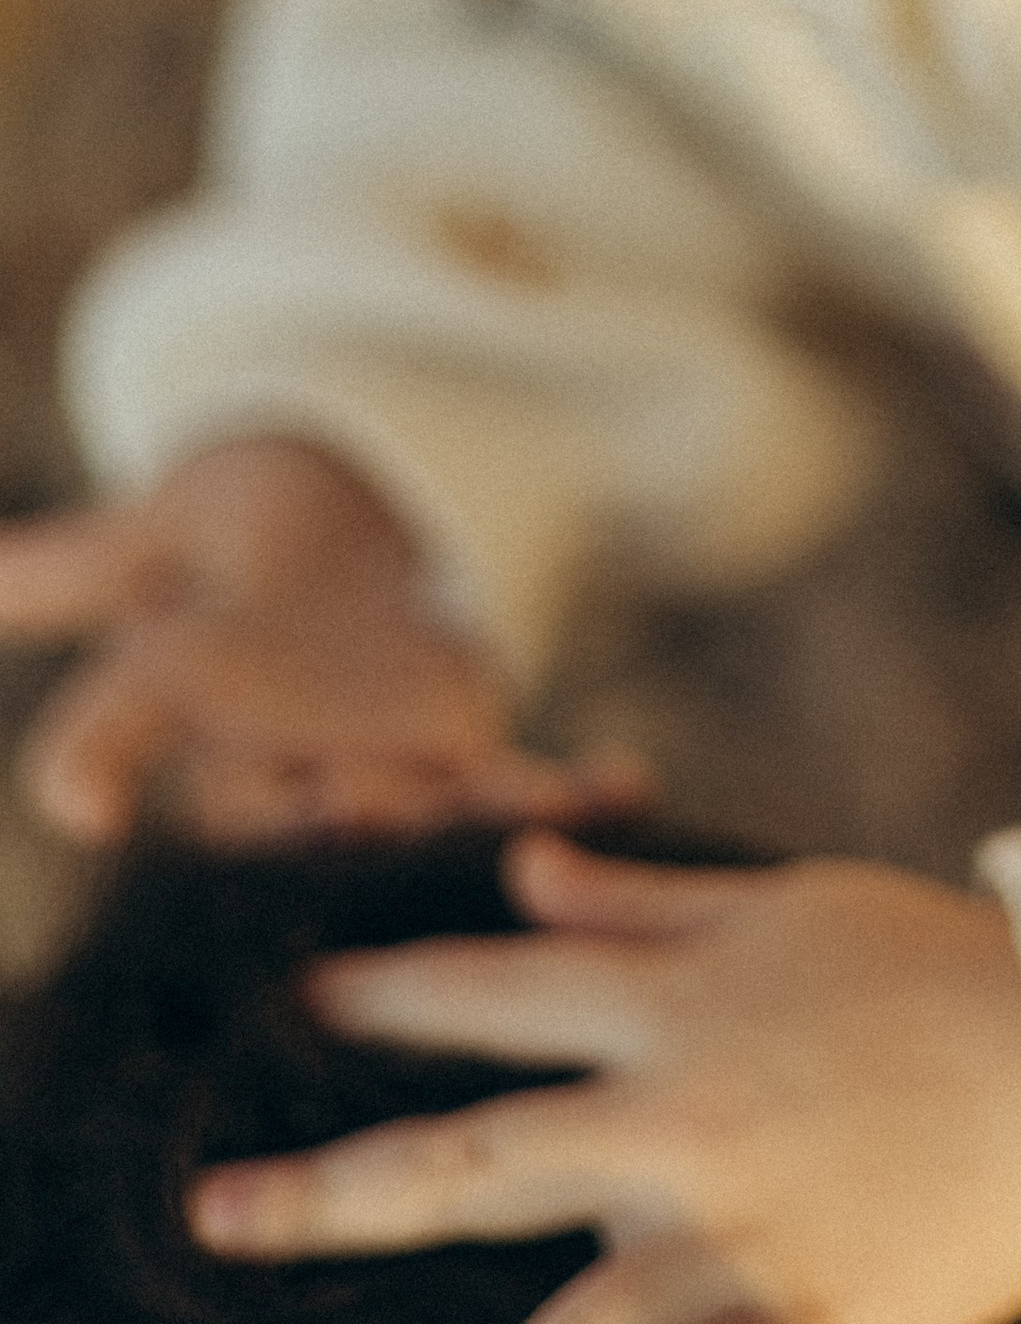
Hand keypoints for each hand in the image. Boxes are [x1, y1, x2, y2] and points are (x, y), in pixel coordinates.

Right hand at [0, 438, 647, 844]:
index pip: (119, 736)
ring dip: (432, 804)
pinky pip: (512, 789)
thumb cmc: (228, 574)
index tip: (80, 789)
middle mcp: (269, 775)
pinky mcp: (464, 755)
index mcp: (177, 717)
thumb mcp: (153, 543)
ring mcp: (374, 776)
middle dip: (312, 801)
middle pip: (278, 804)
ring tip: (459, 782)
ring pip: (395, 808)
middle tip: (341, 794)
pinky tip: (623, 783)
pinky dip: (569, 794)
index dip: (97, 756)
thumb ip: (66, 565)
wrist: (330, 559)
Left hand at [190, 834, 1020, 1323]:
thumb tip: (523, 865)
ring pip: (560, 1312)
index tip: (299, 1000)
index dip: (386, 995)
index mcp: (682, 1005)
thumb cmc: (928, 972)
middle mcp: (684, 1119)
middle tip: (217, 1210)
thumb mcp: (783, 905)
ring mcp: (736, 1236)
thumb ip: (642, 899)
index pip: (495, 995)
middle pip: (472, 1165)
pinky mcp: (799, 1321)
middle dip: (329, 1192)